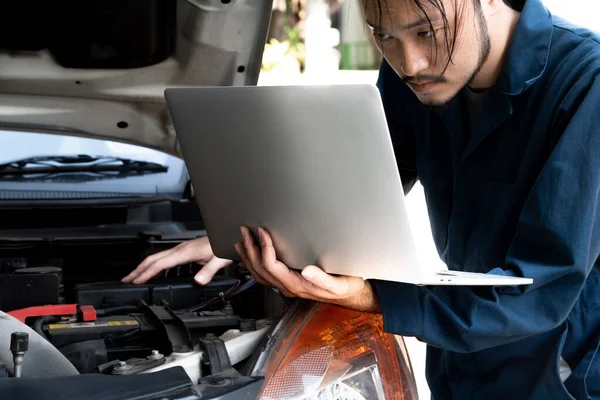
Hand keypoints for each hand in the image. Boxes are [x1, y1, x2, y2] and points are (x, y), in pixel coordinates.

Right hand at [122, 236, 230, 284]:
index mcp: (186, 252)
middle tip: (125, 280)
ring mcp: (181, 249)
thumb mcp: (219, 260)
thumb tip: (198, 281)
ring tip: (134, 278)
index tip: (136, 281)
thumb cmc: (223, 245)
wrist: (227, 236)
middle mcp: (180, 249)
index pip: (160, 263)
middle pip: (153, 259)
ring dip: (143, 268)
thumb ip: (209, 271)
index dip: (147, 273)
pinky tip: (153, 273)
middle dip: (138, 270)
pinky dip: (154, 266)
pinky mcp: (183, 252)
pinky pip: (164, 259)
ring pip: (157, 258)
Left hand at [235, 226, 380, 312]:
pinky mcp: (288, 283)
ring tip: (242, 241)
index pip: (272, 267)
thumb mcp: (339, 283)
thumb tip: (307, 271)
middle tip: (246, 231)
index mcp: (297, 286)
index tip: (263, 232)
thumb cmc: (346, 287)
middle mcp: (288, 288)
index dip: (265, 248)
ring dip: (249, 257)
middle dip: (251, 249)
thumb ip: (323, 279)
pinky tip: (252, 255)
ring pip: (259, 274)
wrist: (350, 295)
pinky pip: (265, 276)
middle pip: (260, 270)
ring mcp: (286, 287)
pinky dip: (254, 264)